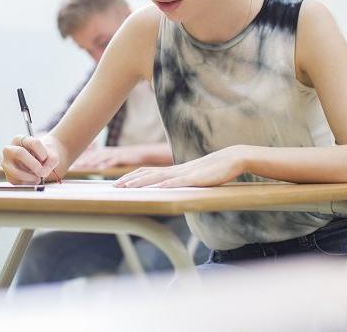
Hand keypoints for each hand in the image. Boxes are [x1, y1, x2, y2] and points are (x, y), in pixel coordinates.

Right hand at [1, 134, 60, 183]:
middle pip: (19, 153)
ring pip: (16, 172)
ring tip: (38, 177)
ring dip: (31, 177)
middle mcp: (9, 150)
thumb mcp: (52, 155)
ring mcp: (6, 164)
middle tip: (42, 171)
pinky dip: (28, 183)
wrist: (39, 163)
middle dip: (33, 164)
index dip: (42, 152)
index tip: (45, 157)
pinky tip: (33, 180)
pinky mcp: (8, 176)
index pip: (33, 143)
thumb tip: (42, 172)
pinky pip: (17, 182)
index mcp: (19, 139)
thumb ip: (51, 161)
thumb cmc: (43, 156)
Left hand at [72, 146, 145, 170]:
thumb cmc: (123, 157)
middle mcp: (106, 151)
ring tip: (84, 166)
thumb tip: (93, 166)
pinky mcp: (121, 157)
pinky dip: (106, 164)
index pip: (89, 156)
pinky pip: (112, 161)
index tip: (72, 166)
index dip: (81, 160)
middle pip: (93, 156)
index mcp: (103, 152)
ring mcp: (113, 153)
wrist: (138, 153)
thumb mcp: (111, 158)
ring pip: (100, 157)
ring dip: (92, 162)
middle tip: (74, 167)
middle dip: (83, 161)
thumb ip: (102, 161)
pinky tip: (101, 169)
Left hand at [113, 146, 247, 187]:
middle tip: (114, 186)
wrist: (233, 158)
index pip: (148, 172)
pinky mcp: (197, 178)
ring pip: (159, 177)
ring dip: (142, 182)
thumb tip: (170, 188)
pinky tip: (158, 187)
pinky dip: (167, 184)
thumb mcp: (193, 178)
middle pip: (148, 174)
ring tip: (128, 187)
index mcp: (174, 170)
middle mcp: (176, 170)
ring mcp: (186, 173)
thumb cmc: (214, 170)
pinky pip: (180, 182)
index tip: (118, 183)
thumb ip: (182, 182)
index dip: (132, 177)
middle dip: (130, 180)